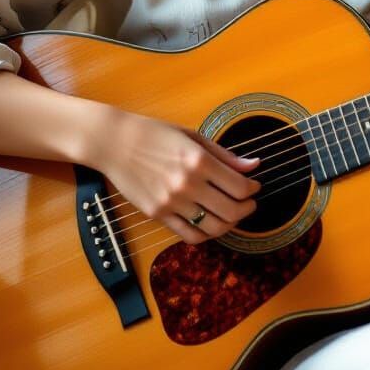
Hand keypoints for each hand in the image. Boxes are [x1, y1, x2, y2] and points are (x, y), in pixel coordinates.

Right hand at [97, 112, 260, 244]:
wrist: (115, 143)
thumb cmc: (155, 133)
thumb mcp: (193, 137)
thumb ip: (225, 155)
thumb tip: (253, 165)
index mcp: (199, 160)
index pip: (240, 186)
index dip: (253, 189)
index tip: (254, 185)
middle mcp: (187, 184)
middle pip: (231, 210)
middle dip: (247, 209)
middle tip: (249, 203)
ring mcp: (172, 202)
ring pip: (213, 228)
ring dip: (230, 224)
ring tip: (233, 214)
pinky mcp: (158, 215)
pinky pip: (189, 235)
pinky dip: (206, 234)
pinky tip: (211, 223)